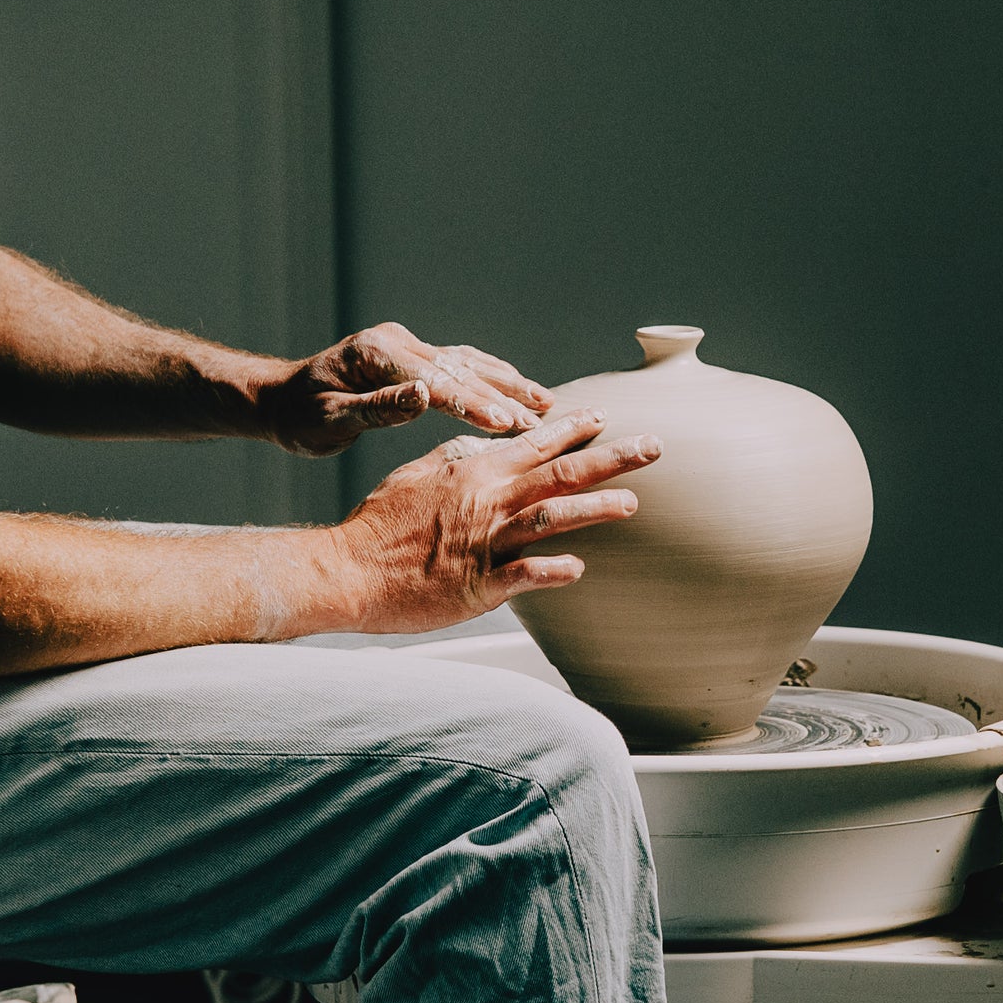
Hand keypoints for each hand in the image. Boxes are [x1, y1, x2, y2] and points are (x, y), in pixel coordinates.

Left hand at [258, 323, 551, 455]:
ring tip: (547, 403)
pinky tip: (518, 388)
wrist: (280, 400)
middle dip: (503, 397)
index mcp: (376, 355)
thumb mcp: (329, 420)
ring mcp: (406, 346)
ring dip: (508, 383)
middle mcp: (397, 343)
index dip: (473, 405)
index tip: (507, 425)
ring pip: (468, 363)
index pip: (435, 383)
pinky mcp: (411, 356)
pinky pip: (460, 364)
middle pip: (460, 370)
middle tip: (543, 422)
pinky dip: (491, 376)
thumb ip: (378, 408)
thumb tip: (424, 395)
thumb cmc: (300, 417)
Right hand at [323, 410, 655, 633]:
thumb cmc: (378, 526)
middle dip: (611, 458)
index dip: (573, 428)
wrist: (348, 570)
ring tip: (632, 502)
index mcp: (472, 472)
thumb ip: (451, 458)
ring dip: (595, 508)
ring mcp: (484, 543)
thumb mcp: (414, 477)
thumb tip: (475, 443)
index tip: (604, 416)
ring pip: (550, 516)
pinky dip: (555, 570)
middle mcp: (485, 500)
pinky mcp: (478, 585)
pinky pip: (525, 575)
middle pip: (559, 473)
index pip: (533, 443)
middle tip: (653, 446)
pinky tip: (581, 568)